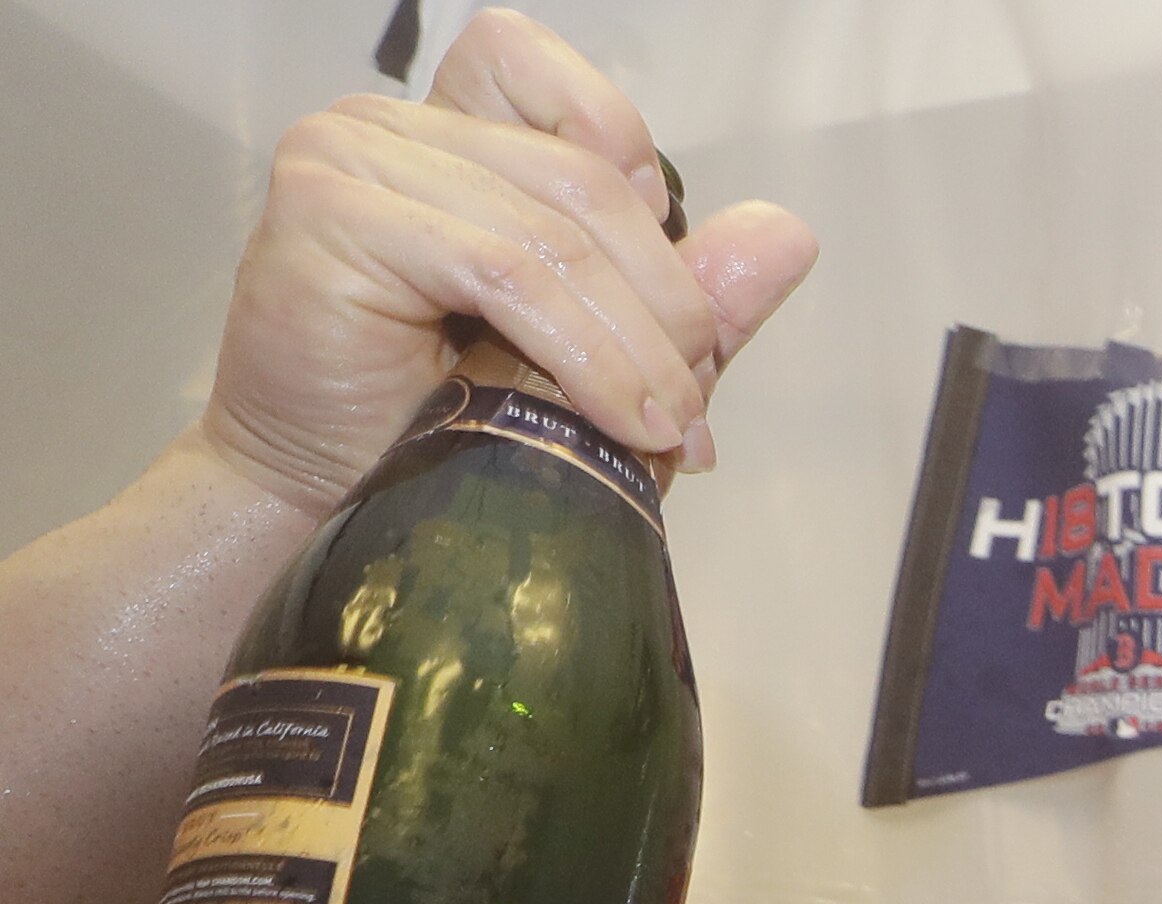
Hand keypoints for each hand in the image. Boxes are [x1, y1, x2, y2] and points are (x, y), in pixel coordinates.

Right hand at [197, 11, 819, 516]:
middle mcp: (392, 126)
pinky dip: (584, 355)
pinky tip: (618, 421)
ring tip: (665, 431)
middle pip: (584, 177)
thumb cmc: (445, 433)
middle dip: (666, 300)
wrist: (324, 505)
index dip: (638, 180)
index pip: (569, 93)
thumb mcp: (601, 358)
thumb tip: (789, 234)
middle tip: (689, 407)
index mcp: (455, 133)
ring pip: (554, 232)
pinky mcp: (329, 214)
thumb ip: (687, 292)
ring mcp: (350, 157)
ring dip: (636, 347)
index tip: (668, 301)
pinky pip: (503, 271)